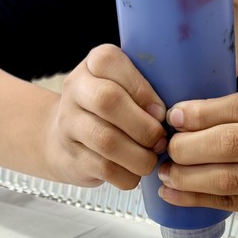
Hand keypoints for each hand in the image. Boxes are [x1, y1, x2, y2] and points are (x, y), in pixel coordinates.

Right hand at [48, 44, 166, 189]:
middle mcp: (75, 89)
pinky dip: (128, 175)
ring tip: (151, 160)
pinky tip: (135, 173)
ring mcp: (68, 124)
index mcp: (93, 64)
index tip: (161, 112)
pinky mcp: (71, 157)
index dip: (142, 90)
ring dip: (139, 155)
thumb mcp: (126, 88)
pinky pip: (104, 168)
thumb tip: (172, 116)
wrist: (65, 140)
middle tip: (160, 140)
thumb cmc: (111, 111)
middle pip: (108, 101)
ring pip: (106, 139)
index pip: (110, 62)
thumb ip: (147, 91)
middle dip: (144, 126)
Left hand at [157, 82, 237, 226]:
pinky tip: (175, 194)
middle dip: (190, 146)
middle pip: (234, 143)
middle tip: (168, 146)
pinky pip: (232, 202)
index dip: (203, 113)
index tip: (175, 116)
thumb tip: (189, 116)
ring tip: (166, 172)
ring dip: (189, 176)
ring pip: (229, 177)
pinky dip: (198, 199)